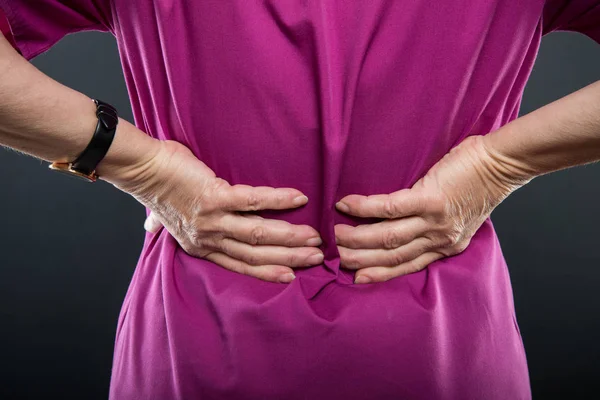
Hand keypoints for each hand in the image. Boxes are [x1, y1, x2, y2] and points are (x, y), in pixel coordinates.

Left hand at [117, 139, 323, 283]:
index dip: (268, 272)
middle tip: (317, 256)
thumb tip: (150, 227)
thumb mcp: (159, 215)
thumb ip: (162, 224)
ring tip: (315, 236)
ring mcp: (212, 220)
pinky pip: (253, 201)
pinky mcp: (215, 197)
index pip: (240, 265)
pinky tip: (298, 198)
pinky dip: (278, 200)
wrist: (142, 168)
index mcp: (200, 245)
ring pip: (259, 233)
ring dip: (290, 237)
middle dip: (289, 257)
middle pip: (256, 254)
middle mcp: (208, 238)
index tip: (291, 275)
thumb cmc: (155, 187)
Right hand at [334, 134, 530, 283]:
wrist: (504, 163)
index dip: (380, 274)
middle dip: (361, 259)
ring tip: (336, 234)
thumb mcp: (461, 217)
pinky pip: (390, 207)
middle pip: (392, 255)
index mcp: (446, 245)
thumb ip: (435, 226)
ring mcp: (435, 221)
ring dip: (358, 238)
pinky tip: (346, 205)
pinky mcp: (431, 199)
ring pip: (388, 237)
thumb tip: (407, 224)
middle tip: (337, 255)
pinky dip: (365, 208)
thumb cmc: (480, 184)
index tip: (356, 278)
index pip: (407, 266)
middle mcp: (440, 239)